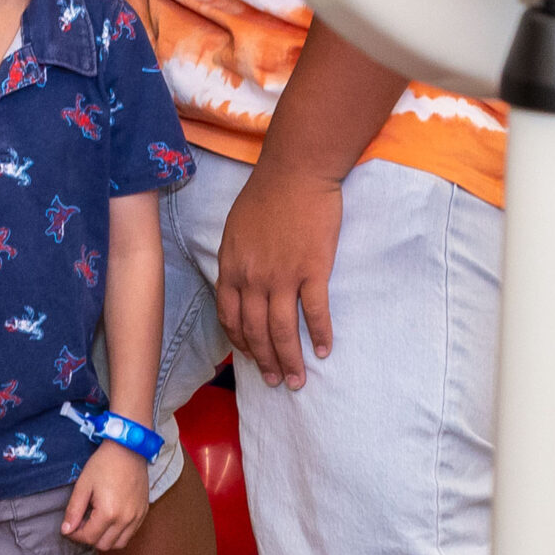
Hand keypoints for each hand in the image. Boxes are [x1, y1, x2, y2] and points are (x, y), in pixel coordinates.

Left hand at [61, 441, 148, 550]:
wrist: (129, 449)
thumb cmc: (104, 463)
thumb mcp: (83, 484)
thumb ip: (74, 510)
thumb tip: (66, 530)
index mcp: (109, 513)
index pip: (89, 537)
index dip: (75, 535)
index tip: (69, 528)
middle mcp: (125, 519)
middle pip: (104, 545)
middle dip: (89, 538)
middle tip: (81, 524)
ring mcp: (137, 517)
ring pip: (119, 544)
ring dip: (105, 539)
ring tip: (95, 523)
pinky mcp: (143, 513)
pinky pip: (131, 534)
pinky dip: (118, 534)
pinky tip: (109, 521)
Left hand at [215, 161, 343, 388]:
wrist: (295, 173)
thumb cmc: (265, 195)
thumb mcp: (235, 229)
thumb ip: (236, 261)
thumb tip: (239, 286)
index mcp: (232, 267)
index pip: (229, 317)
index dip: (240, 342)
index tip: (249, 357)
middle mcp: (253, 277)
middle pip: (256, 331)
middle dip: (265, 362)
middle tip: (276, 381)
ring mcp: (282, 276)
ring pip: (283, 330)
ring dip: (290, 360)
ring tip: (297, 380)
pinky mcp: (312, 271)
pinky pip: (315, 313)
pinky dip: (320, 335)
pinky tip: (325, 351)